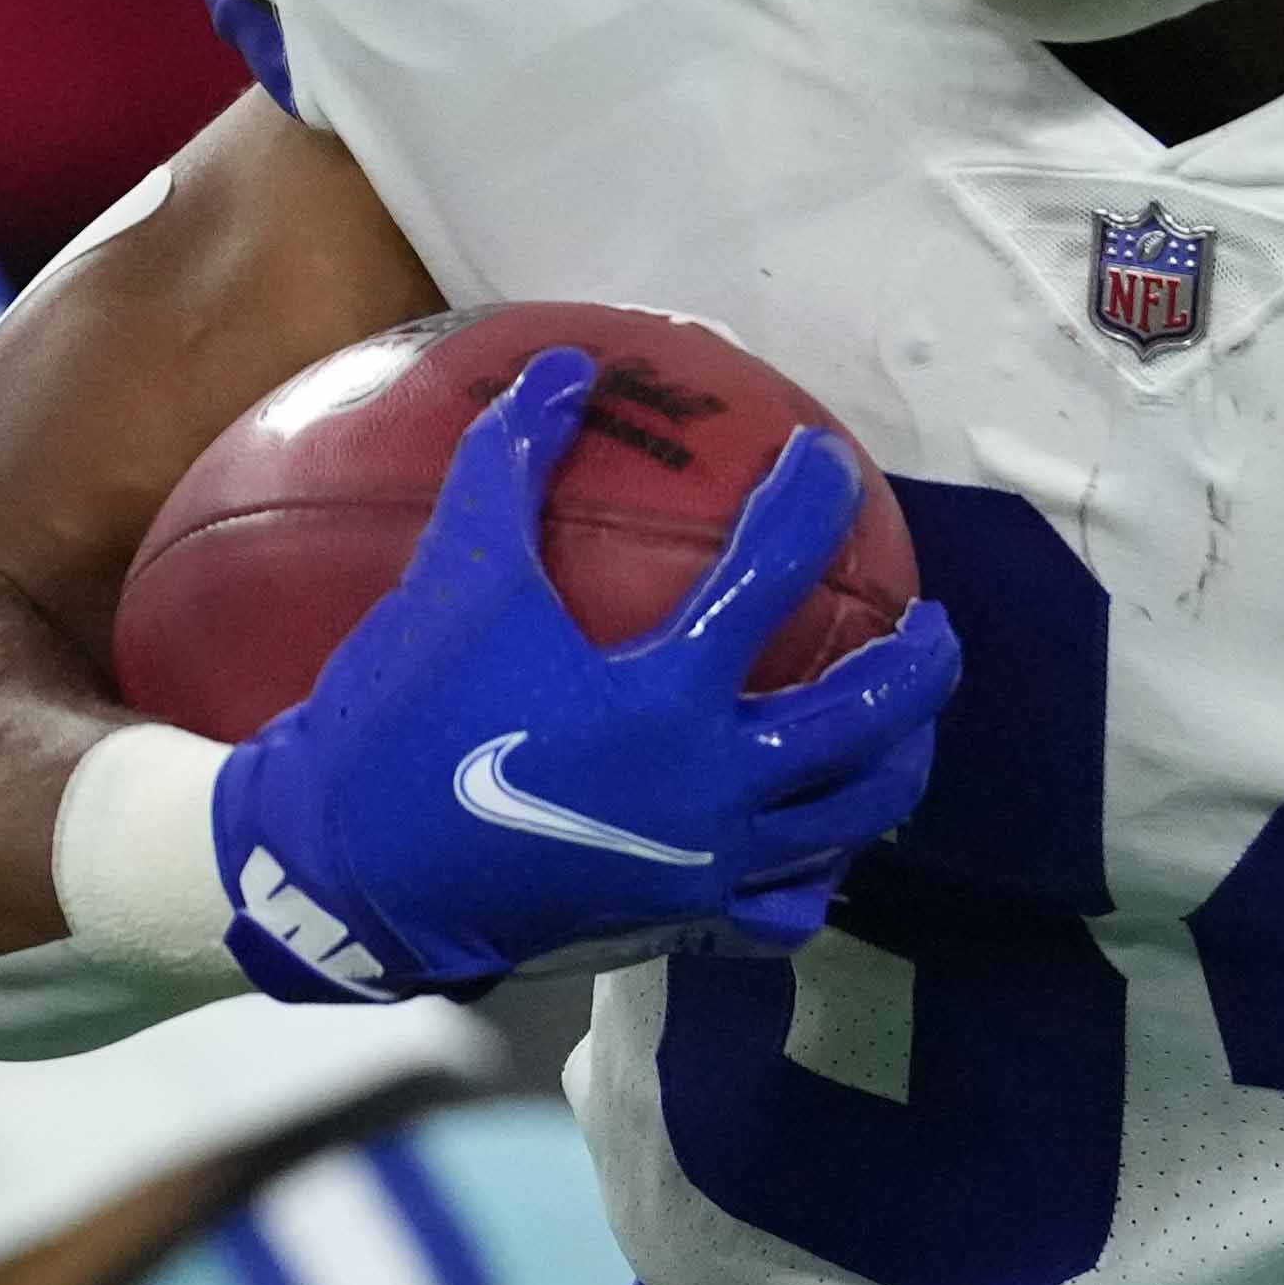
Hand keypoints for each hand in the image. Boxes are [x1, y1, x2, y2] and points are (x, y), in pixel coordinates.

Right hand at [212, 350, 956, 1000]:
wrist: (351, 870)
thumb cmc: (402, 717)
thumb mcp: (453, 575)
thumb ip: (510, 461)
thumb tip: (566, 366)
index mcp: (663, 696)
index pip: (773, 572)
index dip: (808, 501)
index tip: (825, 463)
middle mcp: (711, 786)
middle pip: (866, 720)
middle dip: (921, 662)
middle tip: (933, 621)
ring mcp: (707, 861)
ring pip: (853, 816)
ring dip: (897, 760)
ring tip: (907, 725)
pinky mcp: (685, 918)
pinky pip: (791, 902)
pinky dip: (823, 866)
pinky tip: (824, 835)